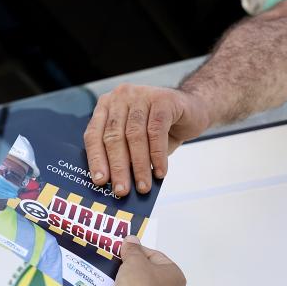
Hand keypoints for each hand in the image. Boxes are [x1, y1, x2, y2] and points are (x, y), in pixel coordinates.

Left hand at [84, 84, 209, 195]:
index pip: (94, 135)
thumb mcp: (137, 141)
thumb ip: (124, 155)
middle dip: (118, 167)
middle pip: (114, 136)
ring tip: (143, 186)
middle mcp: (120, 97)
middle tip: (122, 190)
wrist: (192, 110)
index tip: (100, 182)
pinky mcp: (162, 100)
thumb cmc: (160, 128)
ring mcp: (141, 95)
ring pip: (135, 135)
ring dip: (139, 165)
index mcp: (106, 106)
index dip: (96, 159)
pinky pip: (156, 131)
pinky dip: (157, 155)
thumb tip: (116, 183)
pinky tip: (160, 172)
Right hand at [110, 236, 185, 285]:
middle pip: (147, 272)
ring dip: (125, 283)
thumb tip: (131, 240)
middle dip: (130, 268)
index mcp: (174, 275)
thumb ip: (132, 249)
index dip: (138, 251)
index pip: (155, 256)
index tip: (124, 249)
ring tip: (111, 276)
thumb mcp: (134, 261)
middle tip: (116, 262)